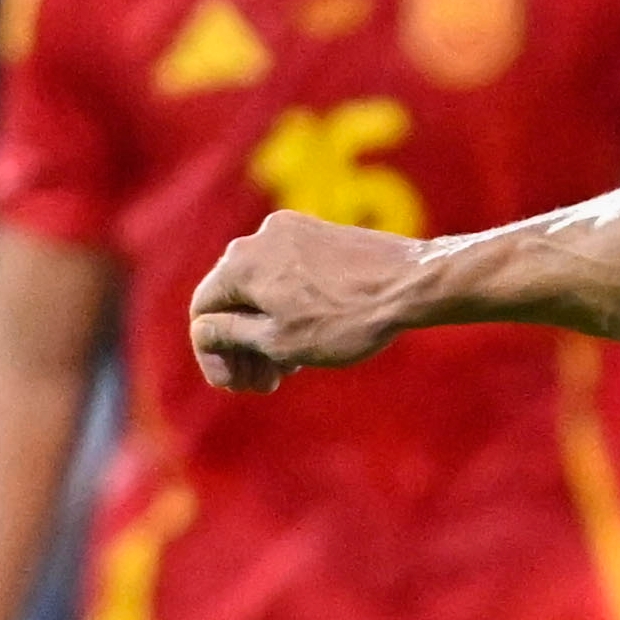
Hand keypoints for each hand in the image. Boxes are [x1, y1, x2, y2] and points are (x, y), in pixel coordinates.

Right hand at [187, 211, 430, 394]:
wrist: (415, 283)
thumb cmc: (347, 318)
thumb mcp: (279, 341)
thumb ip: (230, 336)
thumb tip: (205, 331)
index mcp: (239, 263)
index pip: (204, 312)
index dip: (213, 355)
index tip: (233, 386)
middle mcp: (259, 239)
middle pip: (233, 300)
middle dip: (243, 347)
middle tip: (260, 384)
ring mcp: (294, 232)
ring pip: (264, 289)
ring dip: (267, 331)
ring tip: (287, 370)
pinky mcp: (323, 235)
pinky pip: (290, 275)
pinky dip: (290, 309)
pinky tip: (308, 340)